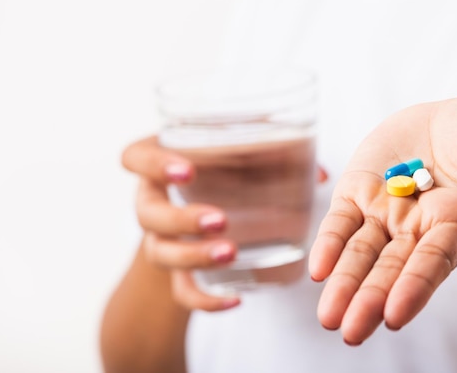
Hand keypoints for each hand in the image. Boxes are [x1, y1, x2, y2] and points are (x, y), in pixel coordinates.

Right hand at [122, 136, 329, 311]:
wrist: (192, 222)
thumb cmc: (220, 178)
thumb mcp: (237, 159)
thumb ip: (274, 156)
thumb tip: (320, 173)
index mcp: (162, 164)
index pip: (135, 157)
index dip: (151, 163)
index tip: (187, 170)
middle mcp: (154, 201)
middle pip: (147, 213)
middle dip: (181, 219)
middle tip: (220, 220)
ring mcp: (160, 239)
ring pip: (161, 253)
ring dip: (194, 256)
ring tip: (231, 254)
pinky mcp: (176, 272)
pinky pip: (181, 292)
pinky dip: (205, 300)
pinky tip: (235, 300)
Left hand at [308, 96, 456, 344]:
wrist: (451, 120)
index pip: (435, 261)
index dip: (415, 286)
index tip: (394, 315)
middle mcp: (417, 226)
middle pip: (391, 267)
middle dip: (370, 298)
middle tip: (351, 332)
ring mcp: (385, 210)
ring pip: (361, 251)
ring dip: (344, 283)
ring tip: (329, 317)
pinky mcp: (359, 189)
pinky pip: (341, 220)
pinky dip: (329, 243)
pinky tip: (318, 270)